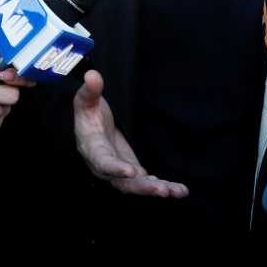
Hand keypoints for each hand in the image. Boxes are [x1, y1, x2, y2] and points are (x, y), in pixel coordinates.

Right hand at [74, 70, 187, 197]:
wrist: (92, 127)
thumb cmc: (88, 113)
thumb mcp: (86, 100)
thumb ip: (90, 90)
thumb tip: (92, 75)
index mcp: (93, 149)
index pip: (103, 161)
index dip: (115, 168)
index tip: (131, 171)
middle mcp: (106, 167)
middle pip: (123, 182)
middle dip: (142, 187)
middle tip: (161, 189)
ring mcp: (121, 171)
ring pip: (137, 186)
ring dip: (156, 189)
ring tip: (176, 192)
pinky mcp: (133, 172)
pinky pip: (147, 182)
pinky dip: (163, 187)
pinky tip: (180, 191)